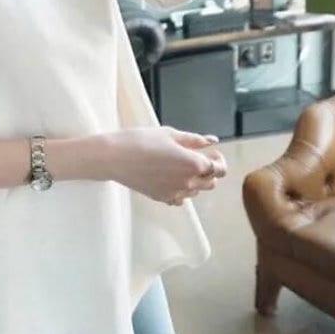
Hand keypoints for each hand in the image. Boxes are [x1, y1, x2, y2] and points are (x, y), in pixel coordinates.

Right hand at [96, 125, 227, 204]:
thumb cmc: (140, 141)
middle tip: (198, 159)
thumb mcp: (169, 134)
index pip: (220, 169)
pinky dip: (181, 191)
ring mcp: (174, 192)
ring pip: (196, 192)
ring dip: (196, 181)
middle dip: (210, 171)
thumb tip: (212, 141)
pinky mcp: (161, 198)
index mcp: (192, 163)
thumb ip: (194, 140)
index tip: (212, 153)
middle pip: (211, 182)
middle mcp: (187, 181)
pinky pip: (180, 199)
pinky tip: (171, 179)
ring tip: (181, 167)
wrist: (114, 157)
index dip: (220, 160)